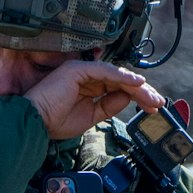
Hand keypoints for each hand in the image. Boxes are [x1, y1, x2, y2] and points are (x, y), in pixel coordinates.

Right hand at [25, 60, 165, 139]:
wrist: (34, 122)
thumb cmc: (54, 121)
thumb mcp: (90, 117)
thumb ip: (108, 106)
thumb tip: (127, 98)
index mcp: (87, 87)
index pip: (117, 88)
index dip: (136, 97)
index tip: (151, 108)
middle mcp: (86, 76)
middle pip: (121, 80)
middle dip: (142, 92)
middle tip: (158, 103)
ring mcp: (82, 71)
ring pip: (117, 76)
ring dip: (137, 87)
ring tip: (151, 97)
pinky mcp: (78, 69)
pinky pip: (106, 71)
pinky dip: (123, 77)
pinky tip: (137, 84)